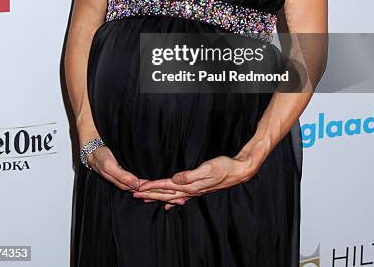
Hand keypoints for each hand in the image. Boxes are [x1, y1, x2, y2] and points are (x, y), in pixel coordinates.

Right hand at [86, 145, 175, 199]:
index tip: (172, 194)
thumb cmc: (100, 156)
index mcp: (124, 182)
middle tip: (180, 199)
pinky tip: (162, 185)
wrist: (92, 145)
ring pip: (148, 187)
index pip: (145, 191)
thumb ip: (121, 176)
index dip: (158, 193)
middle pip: (148, 191)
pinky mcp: (129, 169)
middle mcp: (129, 181)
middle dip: (164, 195)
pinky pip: (144, 180)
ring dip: (161, 191)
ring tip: (177, 195)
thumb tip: (136, 185)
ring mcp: (129, 176)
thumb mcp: (109, 165)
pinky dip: (154, 184)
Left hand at [132, 141, 268, 204]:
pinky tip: (169, 205)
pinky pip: (181, 196)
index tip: (138, 187)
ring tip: (145, 198)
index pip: (166, 186)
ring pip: (172, 196)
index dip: (152, 186)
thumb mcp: (208, 168)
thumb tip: (174, 179)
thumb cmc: (224, 167)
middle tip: (134, 194)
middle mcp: (191, 190)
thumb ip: (190, 175)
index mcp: (190, 185)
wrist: (239, 171)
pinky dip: (172, 200)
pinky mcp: (199, 188)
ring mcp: (195, 191)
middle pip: (166, 193)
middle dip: (150, 194)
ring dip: (158, 197)